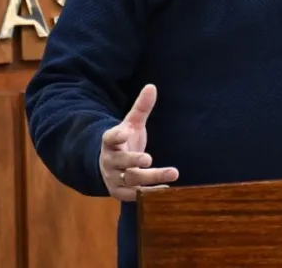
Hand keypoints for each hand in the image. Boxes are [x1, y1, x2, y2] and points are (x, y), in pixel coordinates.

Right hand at [99, 84, 178, 200]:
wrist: (108, 166)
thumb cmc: (124, 142)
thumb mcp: (131, 124)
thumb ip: (141, 107)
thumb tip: (152, 86)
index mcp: (110, 142)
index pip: (110, 138)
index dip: (116, 136)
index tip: (125, 132)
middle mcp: (110, 162)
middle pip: (121, 162)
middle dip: (134, 161)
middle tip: (149, 159)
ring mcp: (114, 179)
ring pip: (131, 181)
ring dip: (151, 178)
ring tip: (172, 172)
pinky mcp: (120, 193)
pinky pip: (135, 195)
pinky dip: (150, 192)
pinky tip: (167, 188)